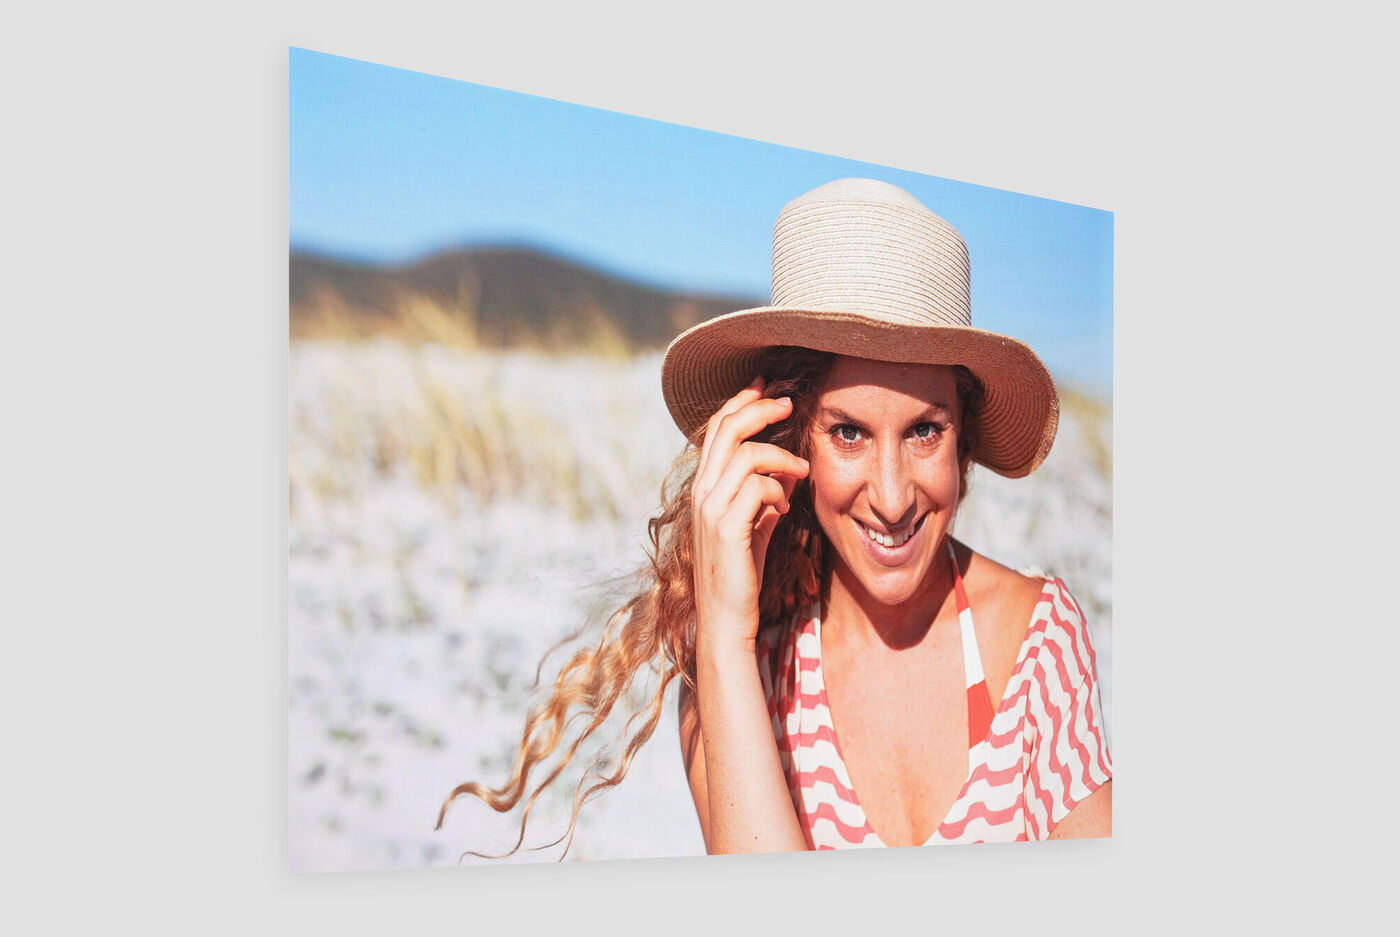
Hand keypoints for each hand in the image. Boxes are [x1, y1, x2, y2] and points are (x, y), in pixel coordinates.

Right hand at [690, 377, 809, 651]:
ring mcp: (710, 509)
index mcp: (703, 488)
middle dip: (760, 408)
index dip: (740, 403)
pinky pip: (758, 487)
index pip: (716, 430)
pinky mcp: (727, 527)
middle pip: (726, 429)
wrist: (727, 620)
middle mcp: (700, 493)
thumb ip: (761, 499)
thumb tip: (783, 476)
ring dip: (780, 457)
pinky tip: (785, 509)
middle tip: (788, 403)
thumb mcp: (752, 528)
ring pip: (746, 455)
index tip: (765, 387)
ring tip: (801, 471)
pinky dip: (778, 490)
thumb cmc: (741, 576)